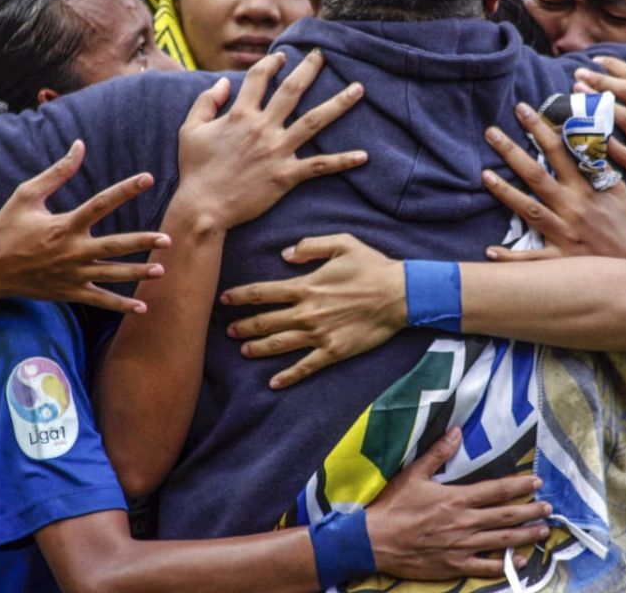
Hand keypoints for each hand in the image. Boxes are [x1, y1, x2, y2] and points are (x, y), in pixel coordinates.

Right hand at [0, 140, 169, 311]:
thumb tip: (79, 145)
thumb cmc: (6, 227)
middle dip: (142, 243)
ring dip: (137, 273)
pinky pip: (99, 300)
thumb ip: (57, 172)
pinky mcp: (69, 292)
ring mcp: (71, 275)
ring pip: (111, 275)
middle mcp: (71, 251)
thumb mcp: (27, 195)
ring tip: (162, 271)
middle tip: (168, 239)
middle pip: (113, 246)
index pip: (101, 203)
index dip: (125, 190)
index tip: (148, 178)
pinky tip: (143, 308)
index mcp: (63, 225)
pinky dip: (120, 305)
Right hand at [175, 50, 366, 229]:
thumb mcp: (191, 129)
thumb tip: (224, 82)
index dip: (271, 63)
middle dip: (309, 70)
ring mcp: (277, 151)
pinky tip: (363, 155)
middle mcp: (262, 128)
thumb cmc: (196, 169)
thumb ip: (206, 101)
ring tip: (358, 89)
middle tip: (323, 56)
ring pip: (314, 121)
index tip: (284, 56)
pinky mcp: (285, 175)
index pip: (259, 79)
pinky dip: (342, 161)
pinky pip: (319, 166)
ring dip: (338, 103)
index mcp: (240, 115)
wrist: (203, 207)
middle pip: (292, 91)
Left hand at [221, 234, 404, 388]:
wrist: (400, 295)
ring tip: (243, 350)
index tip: (225, 300)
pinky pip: (305, 367)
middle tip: (228, 331)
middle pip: (265, 322)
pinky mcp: (333, 352)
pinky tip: (273, 383)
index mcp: (306, 286)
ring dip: (257, 348)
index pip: (263, 293)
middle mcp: (307, 313)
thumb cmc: (372, 266)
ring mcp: (319, 335)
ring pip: (279, 345)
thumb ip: (310, 246)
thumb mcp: (342, 243)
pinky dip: (288, 376)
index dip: (241, 296)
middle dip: (243, 326)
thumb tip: (284, 254)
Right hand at [367, 428, 551, 579]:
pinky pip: (486, 566)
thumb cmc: (393, 505)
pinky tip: (520, 561)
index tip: (536, 482)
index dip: (519, 485)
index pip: (496, 490)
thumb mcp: (414, 474)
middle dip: (530, 510)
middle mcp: (464, 522)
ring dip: (525, 534)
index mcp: (456, 498)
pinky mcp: (454, 565)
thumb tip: (457, 432)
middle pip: (505, 515)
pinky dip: (506, 564)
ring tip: (542, 530)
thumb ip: (438, 453)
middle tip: (548, 507)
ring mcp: (461, 546)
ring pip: (502, 540)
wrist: (374, 540)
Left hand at [482, 103, 625, 261]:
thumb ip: (600, 166)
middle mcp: (571, 207)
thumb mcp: (618, 190)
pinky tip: (490, 251)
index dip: (540, 129)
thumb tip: (586, 137)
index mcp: (585, 188)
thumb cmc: (622, 225)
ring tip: (484, 175)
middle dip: (512, 151)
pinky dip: (510, 257)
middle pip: (536, 175)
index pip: (559, 152)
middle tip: (490, 132)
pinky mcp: (558, 258)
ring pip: (529, 209)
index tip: (522, 110)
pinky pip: (530, 259)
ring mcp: (563, 233)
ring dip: (504, 192)